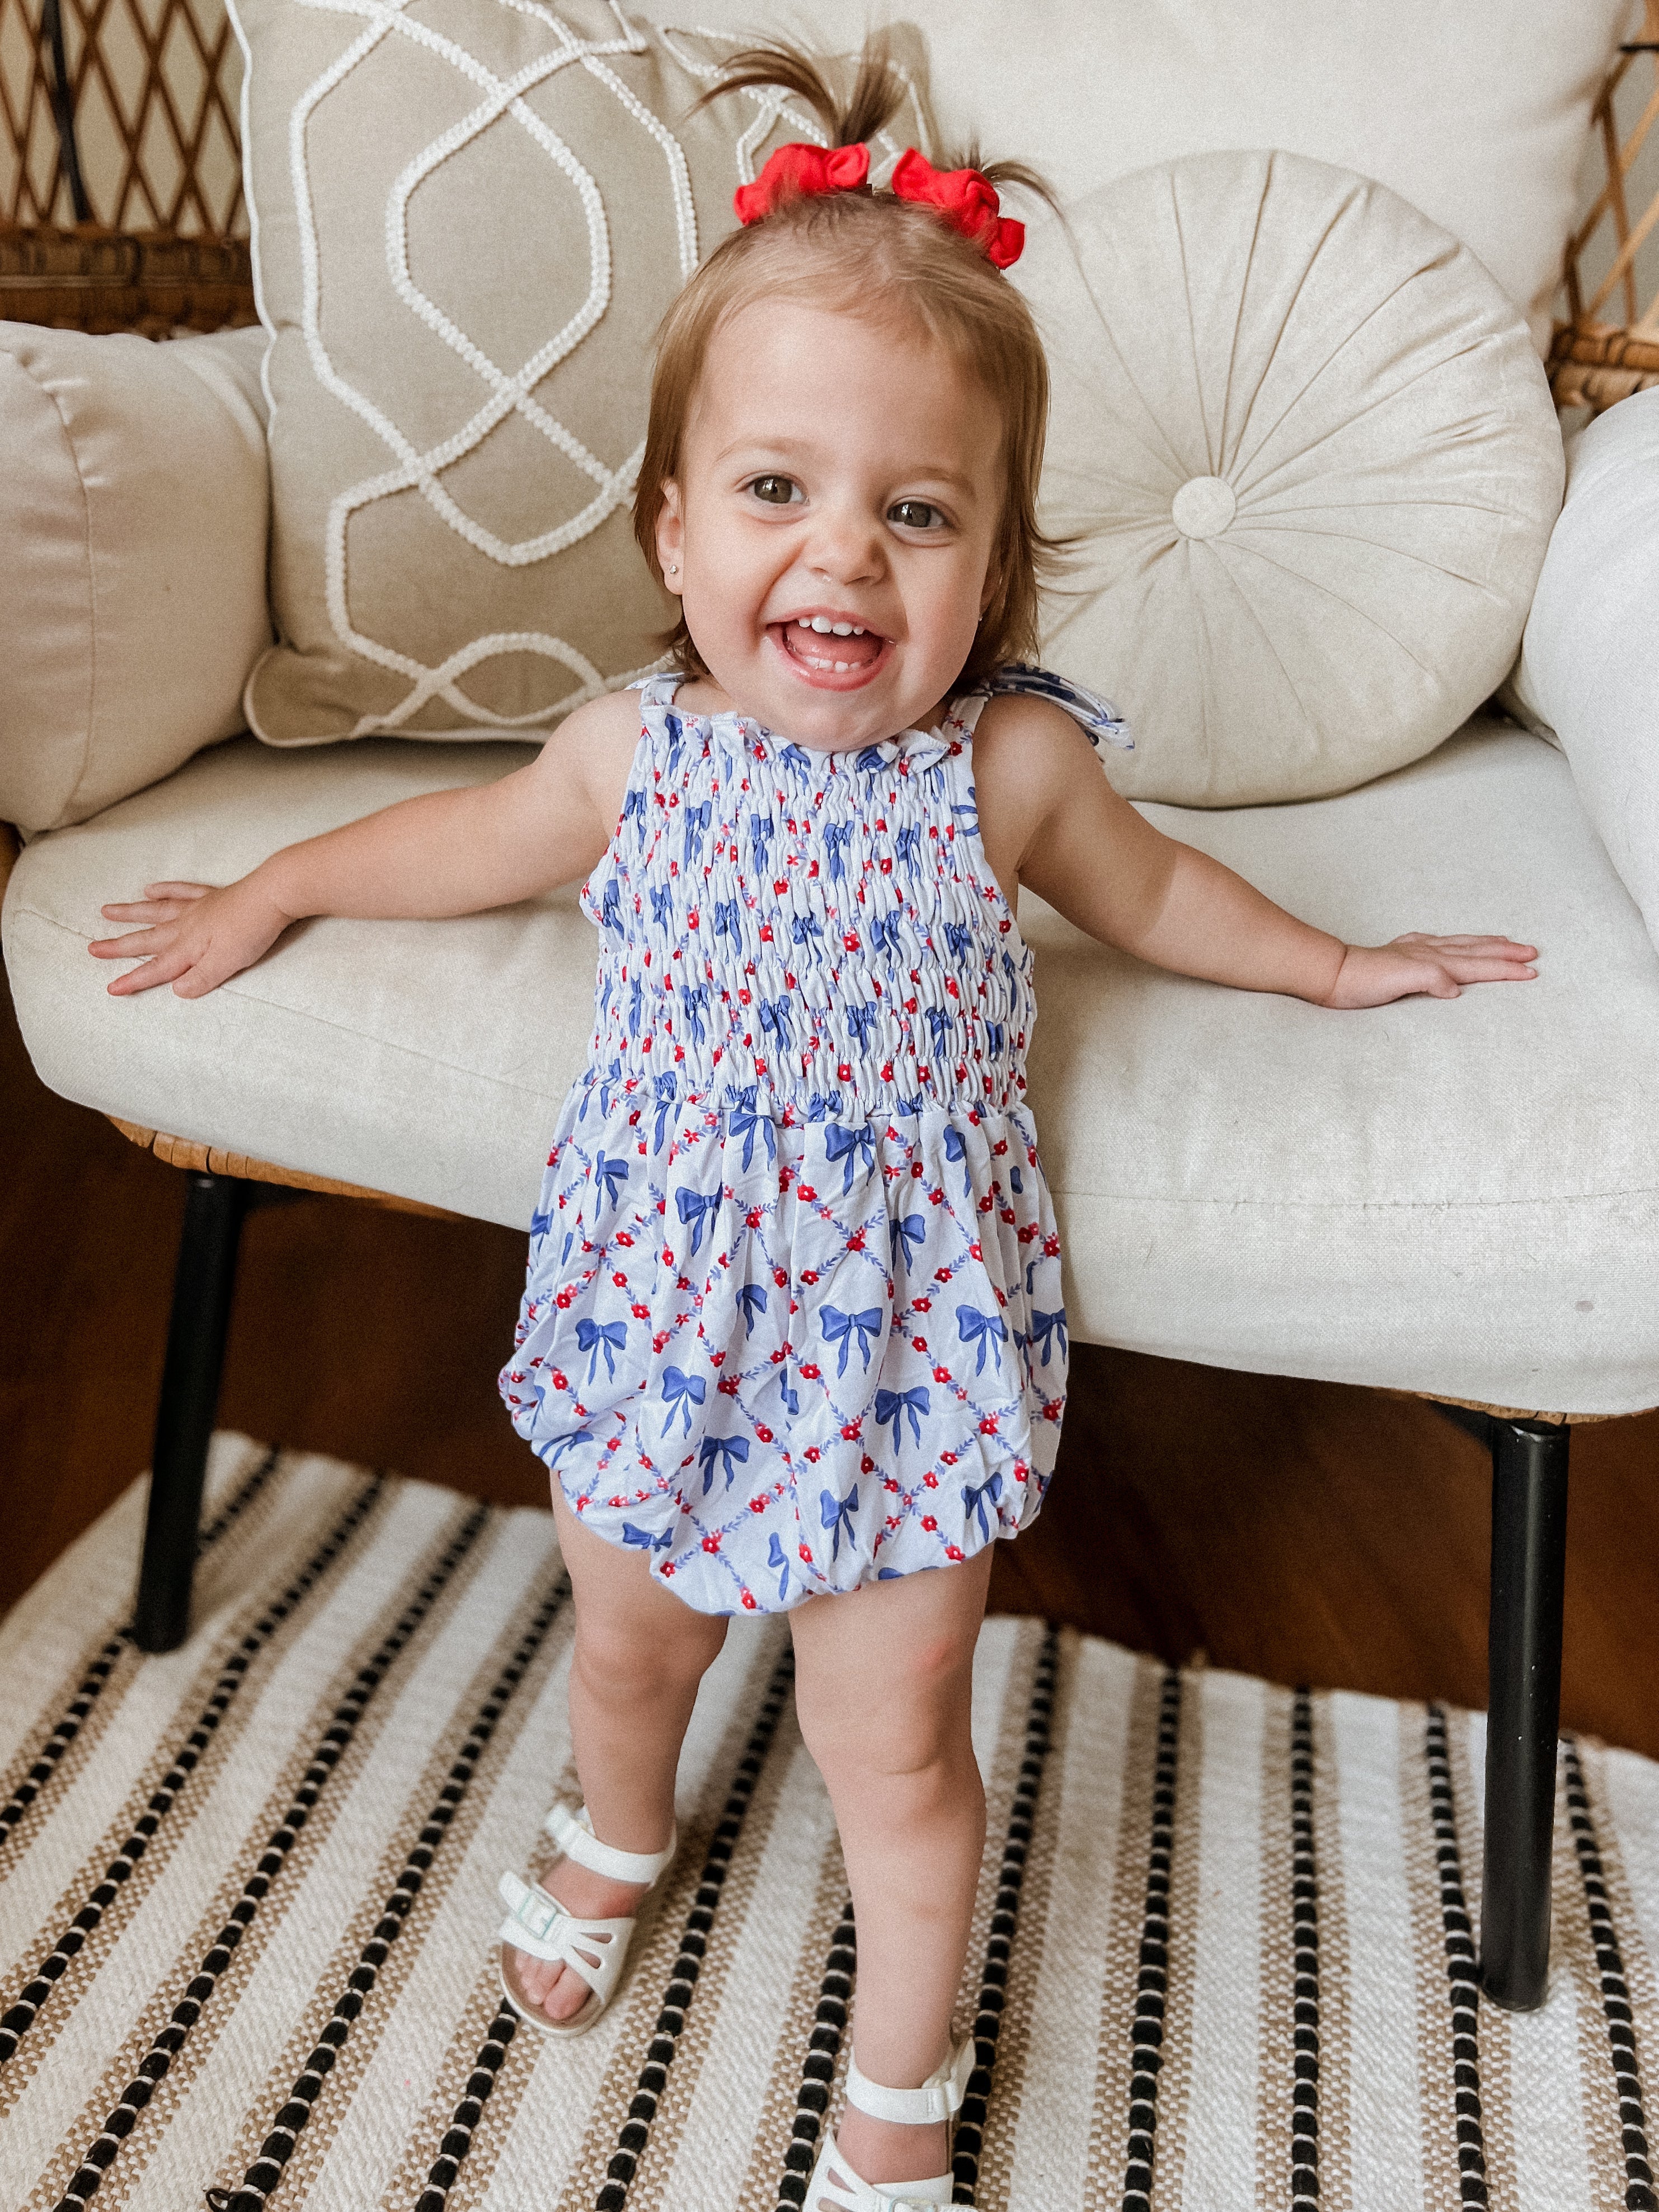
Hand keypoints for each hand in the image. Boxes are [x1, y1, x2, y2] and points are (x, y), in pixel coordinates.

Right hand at [89, 878, 294, 997]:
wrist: (272, 896)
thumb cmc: (252, 933)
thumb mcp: (227, 964)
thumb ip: (200, 979)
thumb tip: (176, 989)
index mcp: (189, 948)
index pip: (157, 969)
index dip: (134, 980)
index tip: (111, 988)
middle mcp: (185, 926)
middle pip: (147, 939)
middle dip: (119, 946)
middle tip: (92, 948)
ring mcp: (196, 908)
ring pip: (155, 911)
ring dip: (130, 913)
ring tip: (106, 911)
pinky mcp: (211, 895)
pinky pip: (181, 890)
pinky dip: (164, 889)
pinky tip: (149, 889)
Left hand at [1323, 933, 1537, 1008]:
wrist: (1333, 974)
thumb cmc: (1365, 982)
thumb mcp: (1402, 981)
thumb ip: (1432, 980)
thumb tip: (1456, 989)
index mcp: (1434, 961)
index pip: (1478, 965)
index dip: (1505, 969)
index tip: (1532, 971)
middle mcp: (1428, 953)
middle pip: (1475, 952)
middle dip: (1505, 953)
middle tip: (1532, 952)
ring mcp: (1415, 952)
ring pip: (1460, 945)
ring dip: (1486, 946)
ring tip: (1505, 942)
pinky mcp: (1401, 956)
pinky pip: (1437, 945)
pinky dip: (1454, 945)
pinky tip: (1451, 944)